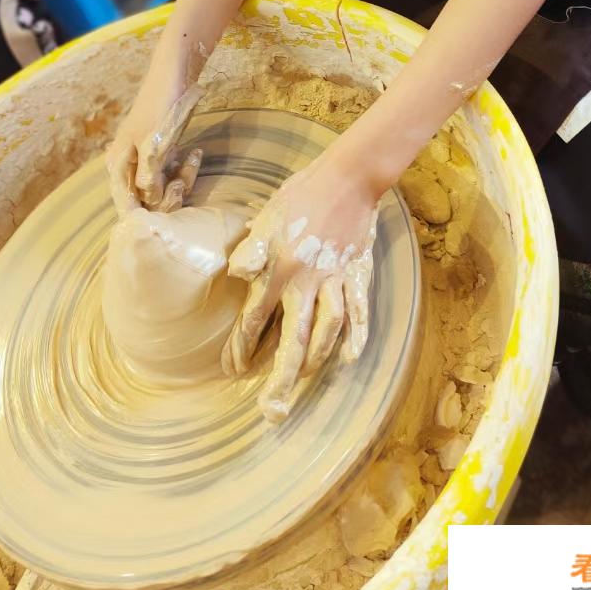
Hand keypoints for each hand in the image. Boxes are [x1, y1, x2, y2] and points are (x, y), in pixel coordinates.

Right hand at [105, 82, 203, 215]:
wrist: (175, 76)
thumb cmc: (160, 108)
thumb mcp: (152, 146)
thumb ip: (147, 178)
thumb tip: (149, 203)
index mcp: (117, 165)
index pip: (127, 204)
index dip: (148, 210)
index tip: (168, 205)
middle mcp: (128, 166)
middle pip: (147, 199)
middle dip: (170, 194)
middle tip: (182, 180)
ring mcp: (145, 160)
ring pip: (163, 187)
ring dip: (182, 179)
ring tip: (192, 158)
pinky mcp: (162, 155)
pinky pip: (173, 174)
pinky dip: (185, 169)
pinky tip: (195, 153)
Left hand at [220, 146, 379, 422]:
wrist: (348, 178)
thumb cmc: (302, 193)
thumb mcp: (268, 216)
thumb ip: (252, 248)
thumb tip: (235, 274)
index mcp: (278, 269)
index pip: (255, 319)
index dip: (242, 347)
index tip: (232, 371)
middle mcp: (306, 282)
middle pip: (292, 339)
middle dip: (279, 377)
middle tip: (271, 411)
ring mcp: (335, 281)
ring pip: (326, 331)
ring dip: (313, 360)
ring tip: (302, 379)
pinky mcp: (357, 276)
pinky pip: (359, 312)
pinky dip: (356, 337)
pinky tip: (350, 358)